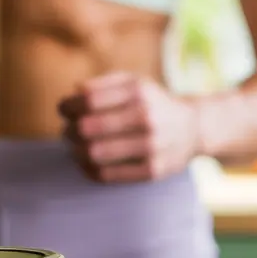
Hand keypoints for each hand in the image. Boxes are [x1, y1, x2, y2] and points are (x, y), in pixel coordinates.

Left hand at [58, 71, 200, 182]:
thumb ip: (102, 84)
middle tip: (69, 131)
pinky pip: (107, 175)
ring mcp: (151, 146)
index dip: (68, 106)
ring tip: (76, 148)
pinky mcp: (152, 170)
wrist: (193, 128)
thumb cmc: (152, 103)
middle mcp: (147, 118)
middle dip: (69, 130)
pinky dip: (89, 170)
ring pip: (94, 154)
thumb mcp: (133, 82)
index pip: (88, 101)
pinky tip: (87, 163)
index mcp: (138, 92)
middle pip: (87, 128)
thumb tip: (74, 92)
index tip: (63, 110)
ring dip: (76, 152)